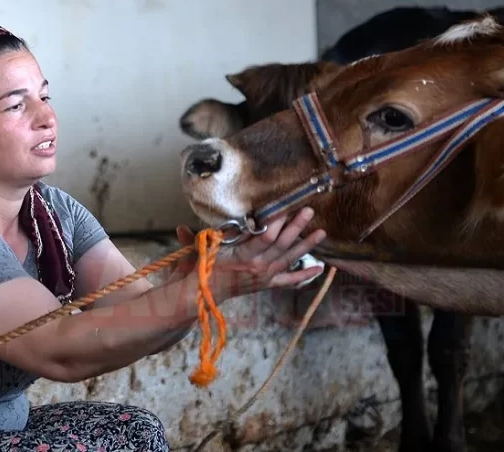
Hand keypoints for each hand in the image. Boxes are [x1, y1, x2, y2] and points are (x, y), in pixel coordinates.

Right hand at [175, 207, 325, 298]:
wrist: (204, 296)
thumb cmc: (201, 270)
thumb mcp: (198, 251)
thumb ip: (192, 239)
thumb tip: (181, 228)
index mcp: (242, 258)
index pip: (264, 237)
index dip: (276, 222)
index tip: (285, 207)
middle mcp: (257, 268)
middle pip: (282, 244)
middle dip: (296, 227)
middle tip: (309, 210)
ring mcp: (265, 277)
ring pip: (289, 258)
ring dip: (306, 245)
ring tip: (322, 232)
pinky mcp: (267, 284)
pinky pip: (289, 280)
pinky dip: (305, 275)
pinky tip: (321, 267)